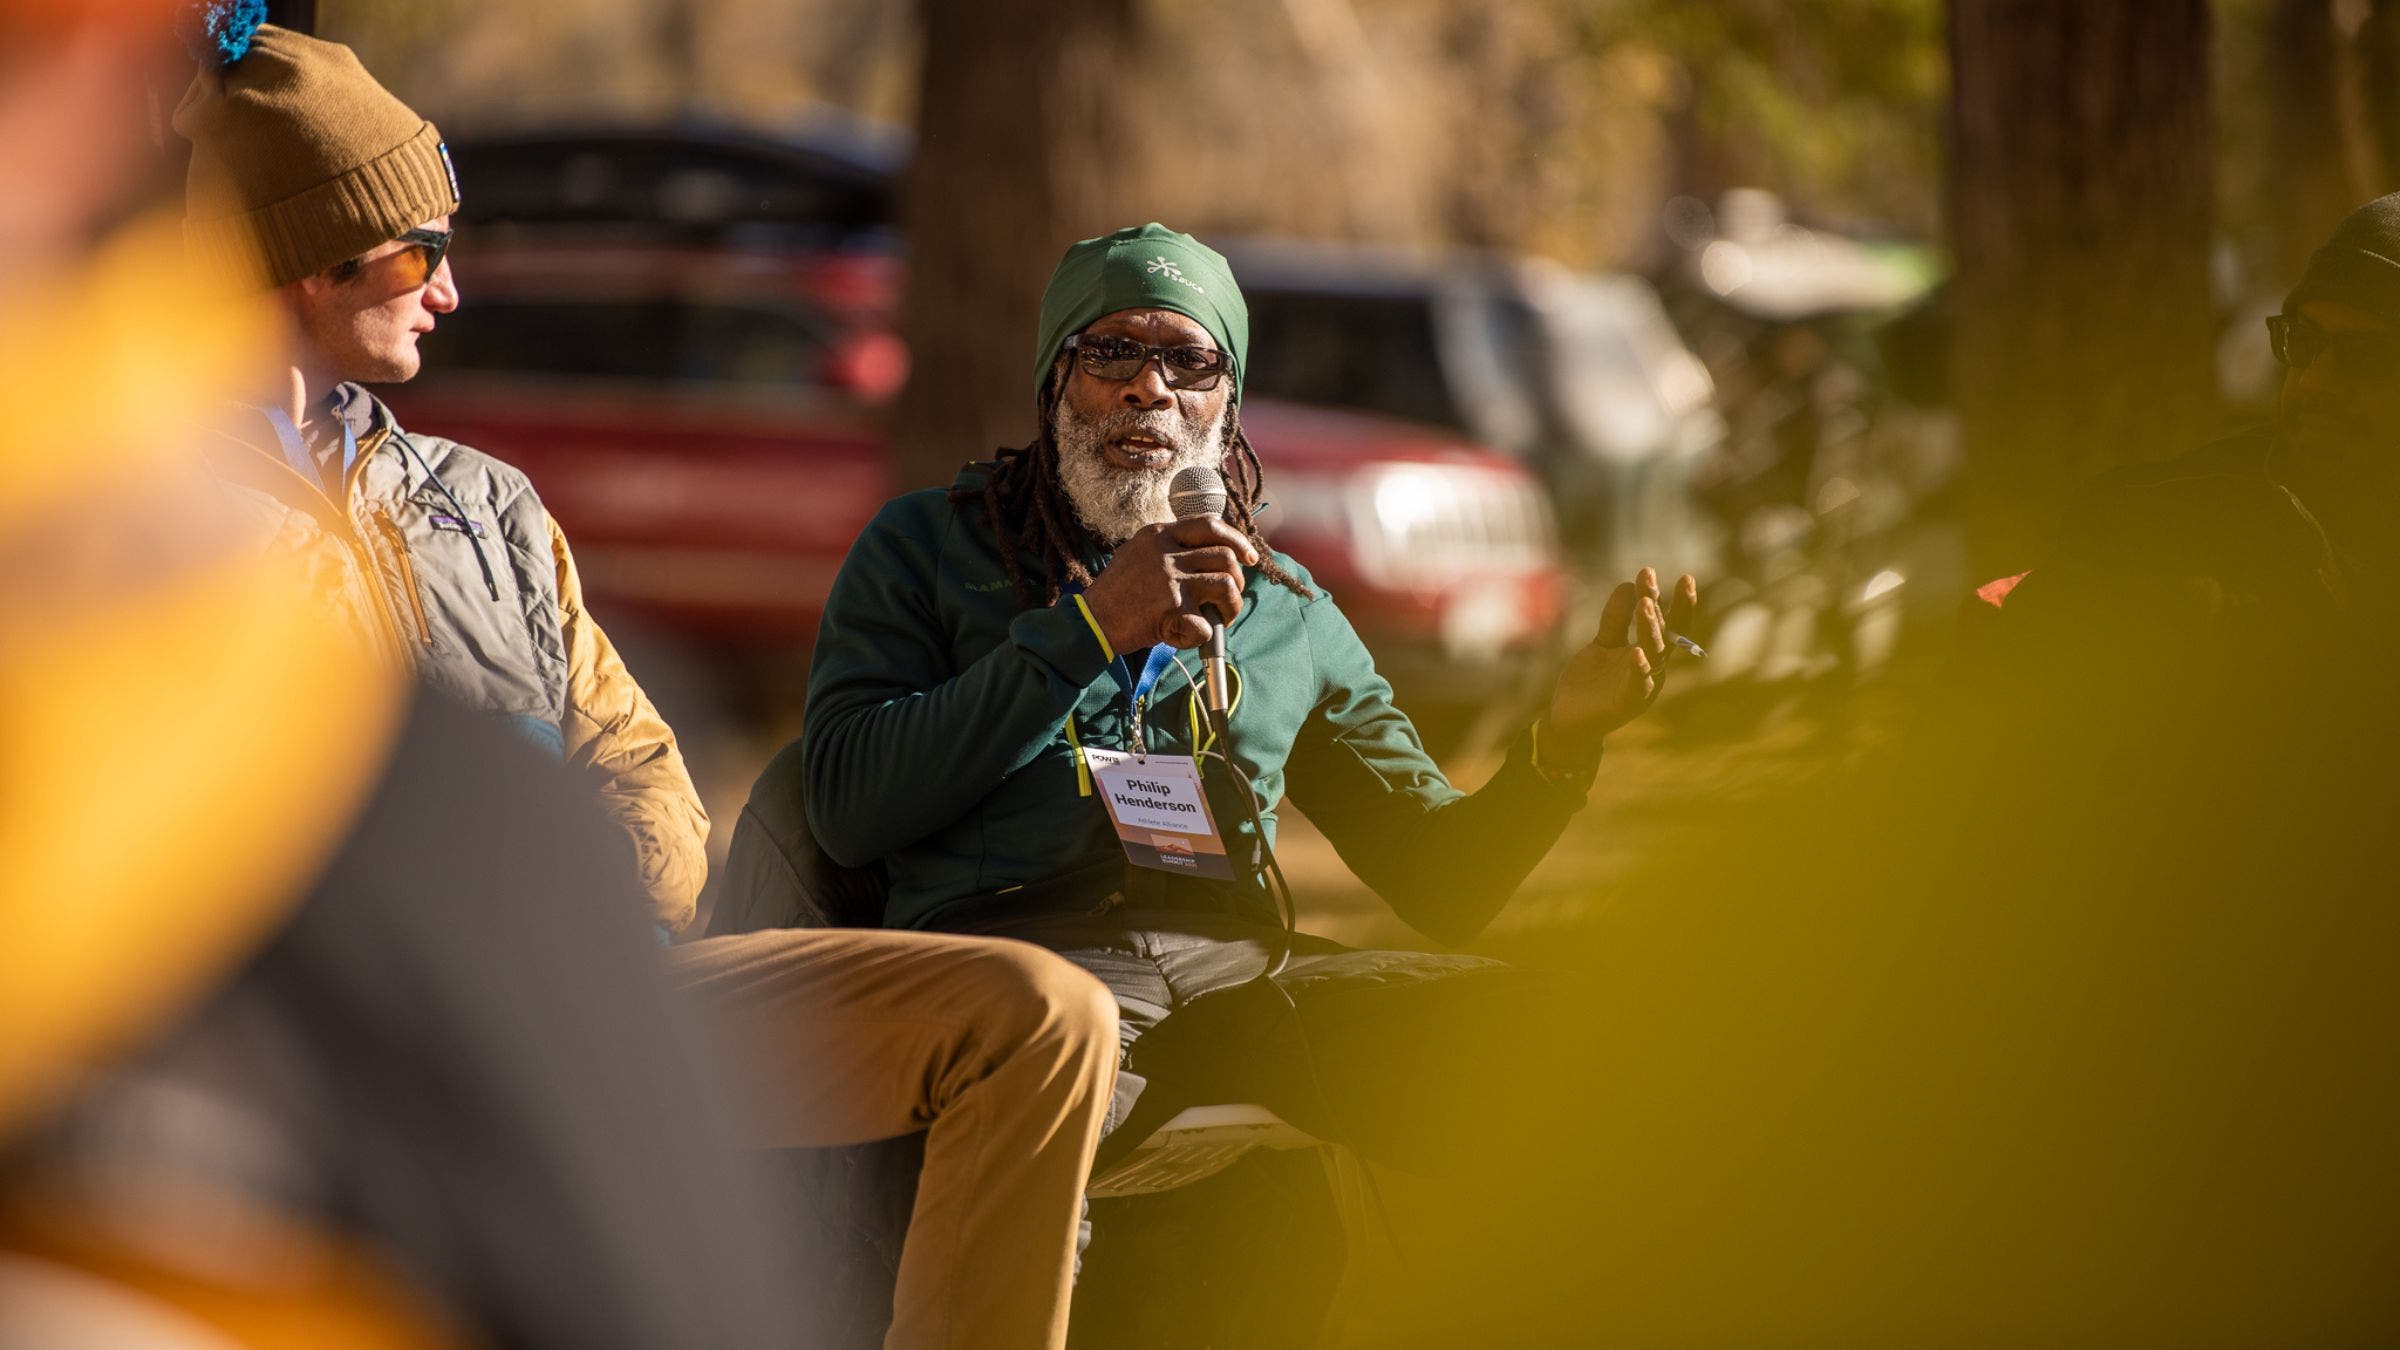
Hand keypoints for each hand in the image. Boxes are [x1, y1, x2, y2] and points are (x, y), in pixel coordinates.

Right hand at [1081, 518, 1259, 652]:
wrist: (1091, 621)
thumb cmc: (1117, 593)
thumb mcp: (1138, 553)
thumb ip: (1170, 548)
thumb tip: (1215, 553)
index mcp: (1159, 534)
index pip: (1210, 525)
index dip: (1237, 540)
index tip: (1248, 558)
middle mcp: (1166, 553)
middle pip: (1225, 556)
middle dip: (1237, 580)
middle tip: (1228, 598)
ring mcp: (1170, 580)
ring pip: (1226, 584)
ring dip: (1231, 606)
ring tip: (1220, 618)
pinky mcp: (1171, 610)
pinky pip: (1207, 624)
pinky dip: (1204, 636)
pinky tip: (1188, 636)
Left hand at [1542, 567, 1698, 765]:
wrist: (1570, 720)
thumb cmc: (1592, 682)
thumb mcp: (1604, 643)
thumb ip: (1616, 618)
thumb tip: (1627, 585)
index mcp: (1650, 653)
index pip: (1668, 623)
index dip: (1674, 600)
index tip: (1671, 573)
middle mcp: (1653, 668)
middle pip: (1664, 633)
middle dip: (1659, 604)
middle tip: (1648, 577)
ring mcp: (1642, 685)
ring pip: (1653, 653)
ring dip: (1650, 628)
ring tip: (1645, 602)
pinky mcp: (1627, 703)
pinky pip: (1637, 684)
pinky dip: (1639, 668)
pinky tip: (1636, 651)